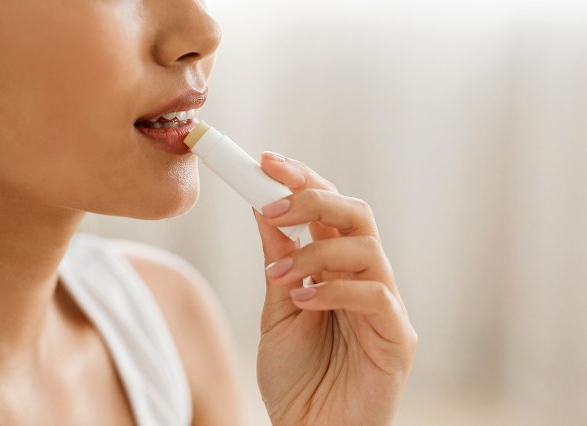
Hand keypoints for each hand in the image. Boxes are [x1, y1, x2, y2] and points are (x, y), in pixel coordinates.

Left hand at [254, 152, 416, 425]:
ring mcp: (385, 305)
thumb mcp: (277, 310)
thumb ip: (277, 261)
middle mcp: (365, 277)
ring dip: (315, 252)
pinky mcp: (398, 337)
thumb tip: (262, 208)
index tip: (264, 161)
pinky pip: (375, 296)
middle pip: (356, 214)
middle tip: (274, 204)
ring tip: (279, 275)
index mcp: (335, 267)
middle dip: (314, 199)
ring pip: (366, 249)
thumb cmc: (296, 377)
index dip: (301, 179)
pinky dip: (334, 289)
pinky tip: (303, 301)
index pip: (327, 209)